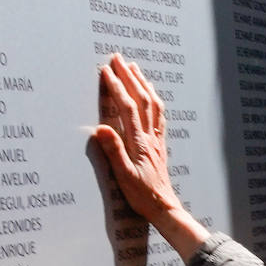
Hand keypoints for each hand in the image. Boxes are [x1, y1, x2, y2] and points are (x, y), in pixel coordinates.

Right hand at [93, 54, 206, 257]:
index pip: (127, 108)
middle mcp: (150, 136)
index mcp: (139, 142)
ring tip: (134, 68)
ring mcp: (157, 139)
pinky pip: (159, 115)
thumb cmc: (142, 195)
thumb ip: (114, 152)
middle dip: (129, 77)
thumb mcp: (123, 176)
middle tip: (118, 58)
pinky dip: (153, 99)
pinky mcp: (160, 144)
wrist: (163, 207)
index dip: (116, 87)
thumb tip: (102, 128)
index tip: (106, 70)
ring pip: (152, 104)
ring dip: (143, 84)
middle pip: (141, 99)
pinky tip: (150, 94)